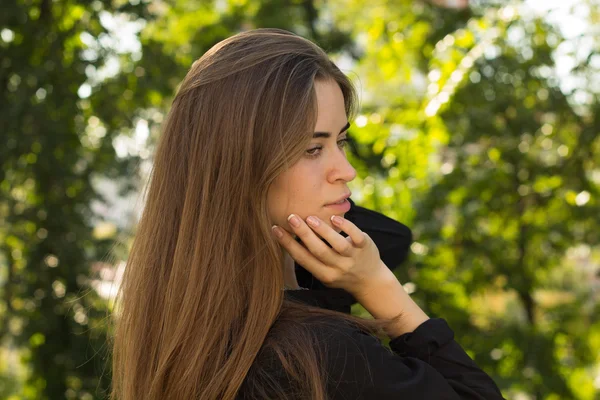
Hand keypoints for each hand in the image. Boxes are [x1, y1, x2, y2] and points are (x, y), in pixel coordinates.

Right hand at [271, 214, 388, 296]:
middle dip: (303, 234)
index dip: (288, 244)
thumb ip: (311, 257)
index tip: (275, 229)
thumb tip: (288, 235)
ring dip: (323, 231)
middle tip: (290, 218)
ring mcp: (353, 258)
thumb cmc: (341, 272)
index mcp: (324, 275)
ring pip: (337, 244)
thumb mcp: (324, 271)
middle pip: (318, 251)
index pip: (303, 259)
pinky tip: (334, 218)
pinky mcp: (366, 247)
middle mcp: (338, 268)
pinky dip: (346, 227)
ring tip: (310, 217)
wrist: (371, 280)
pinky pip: (356, 236)